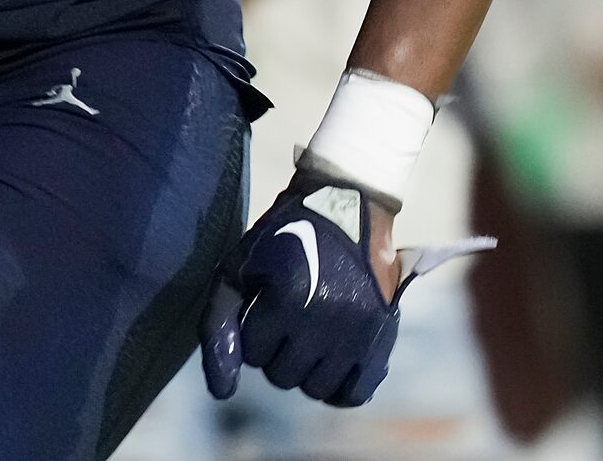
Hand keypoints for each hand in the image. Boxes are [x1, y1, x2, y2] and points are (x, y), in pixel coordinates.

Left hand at [202, 174, 490, 407]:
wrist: (348, 207)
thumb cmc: (283, 237)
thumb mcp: (239, 266)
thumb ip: (219, 324)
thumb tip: (220, 391)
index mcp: (286, 298)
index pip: (252, 352)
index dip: (252, 331)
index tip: (262, 308)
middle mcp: (326, 322)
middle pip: (282, 375)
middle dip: (275, 353)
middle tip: (285, 321)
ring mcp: (358, 335)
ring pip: (315, 388)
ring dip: (304, 369)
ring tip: (307, 337)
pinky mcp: (383, 342)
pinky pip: (354, 393)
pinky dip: (338, 385)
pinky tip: (329, 362)